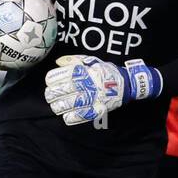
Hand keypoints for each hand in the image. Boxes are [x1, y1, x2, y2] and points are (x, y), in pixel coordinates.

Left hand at [43, 55, 161, 125]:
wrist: (127, 84)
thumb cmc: (107, 72)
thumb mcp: (92, 61)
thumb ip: (74, 60)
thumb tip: (58, 62)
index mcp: (84, 72)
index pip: (61, 76)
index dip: (51, 80)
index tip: (49, 82)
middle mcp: (86, 85)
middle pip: (61, 91)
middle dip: (51, 94)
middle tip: (50, 96)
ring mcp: (92, 98)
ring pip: (68, 104)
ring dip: (58, 106)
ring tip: (56, 106)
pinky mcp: (98, 109)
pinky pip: (80, 115)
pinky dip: (71, 117)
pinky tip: (66, 116)